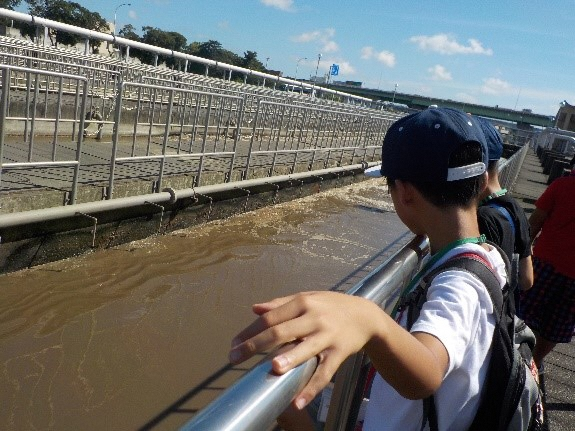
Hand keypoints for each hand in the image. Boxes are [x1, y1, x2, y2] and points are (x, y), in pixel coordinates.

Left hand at [229, 291, 380, 408]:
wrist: (366, 316)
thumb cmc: (331, 306)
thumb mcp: (308, 298)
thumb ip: (280, 303)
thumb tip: (254, 308)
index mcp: (302, 302)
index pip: (270, 317)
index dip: (249, 331)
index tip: (233, 344)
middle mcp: (314, 317)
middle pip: (281, 331)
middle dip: (255, 345)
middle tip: (234, 358)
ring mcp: (327, 335)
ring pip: (305, 349)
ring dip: (289, 359)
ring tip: (273, 368)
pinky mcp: (339, 352)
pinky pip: (324, 373)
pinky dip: (312, 388)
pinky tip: (298, 402)